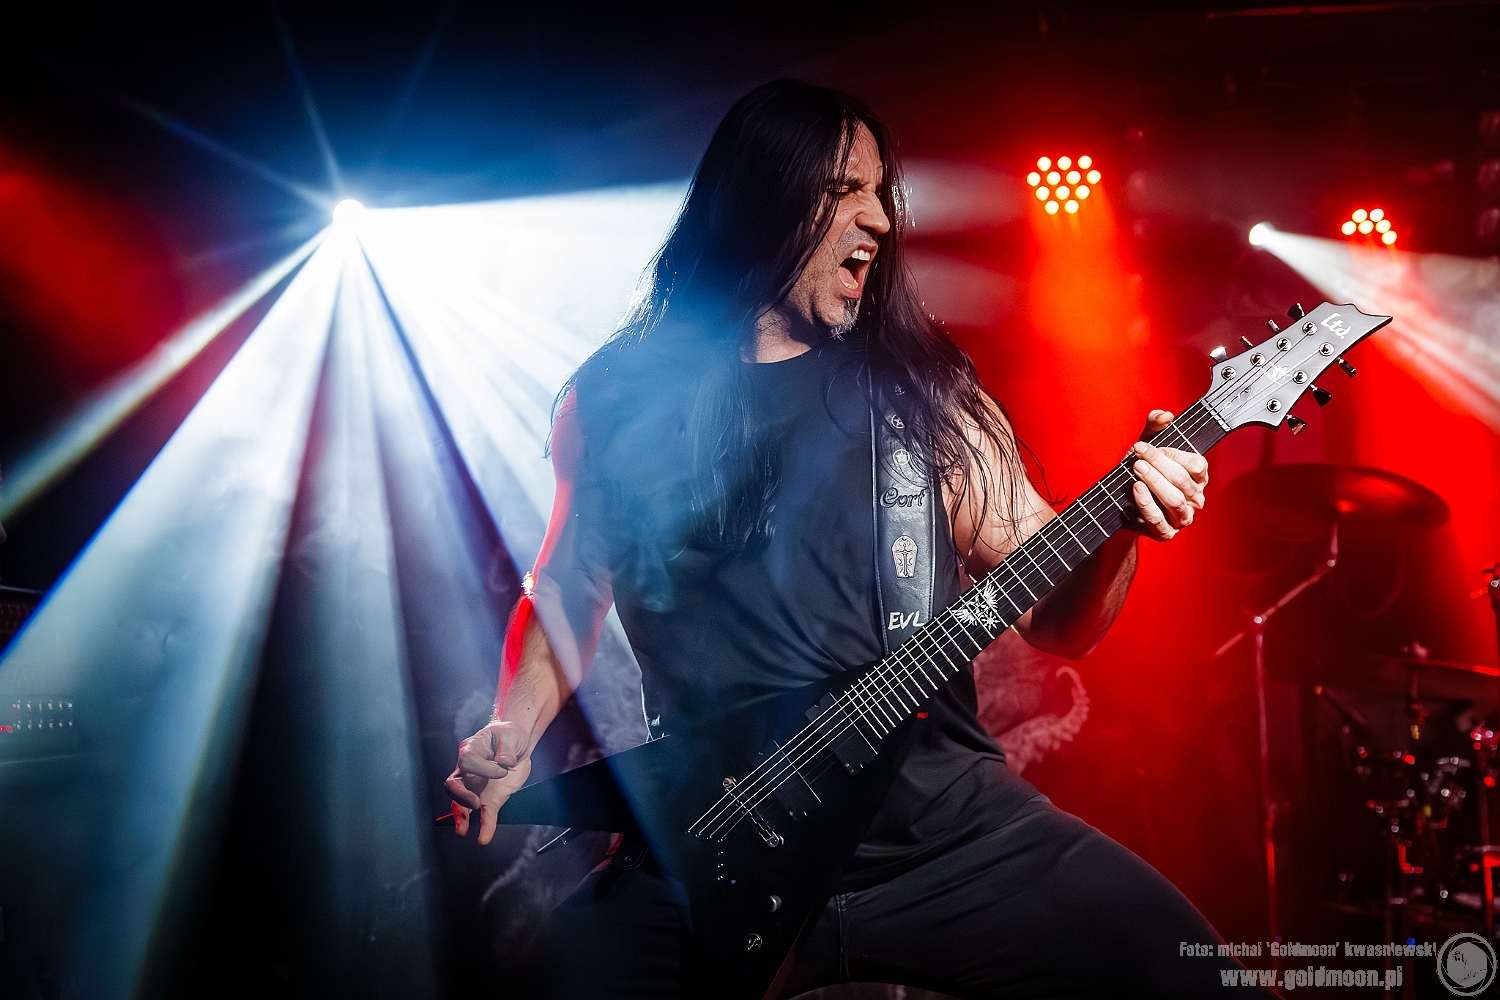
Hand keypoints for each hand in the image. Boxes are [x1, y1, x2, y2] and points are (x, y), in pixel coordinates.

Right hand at [445, 719, 531, 844]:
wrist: (518, 743)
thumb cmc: (509, 735)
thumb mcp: (510, 734)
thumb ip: (507, 748)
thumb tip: (505, 762)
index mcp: (470, 750)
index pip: (467, 762)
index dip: (484, 768)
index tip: (503, 768)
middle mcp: (468, 770)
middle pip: (453, 785)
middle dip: (460, 796)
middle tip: (474, 803)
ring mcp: (476, 786)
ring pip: (461, 804)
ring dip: (462, 817)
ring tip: (463, 831)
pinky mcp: (490, 798)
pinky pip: (485, 814)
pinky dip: (485, 826)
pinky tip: (484, 838)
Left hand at [1127, 410, 1208, 541]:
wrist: (1123, 507)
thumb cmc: (1141, 474)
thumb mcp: (1147, 447)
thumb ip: (1155, 427)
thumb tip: (1164, 414)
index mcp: (1198, 478)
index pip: (1195, 464)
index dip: (1171, 453)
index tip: (1144, 445)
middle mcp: (1195, 498)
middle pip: (1182, 480)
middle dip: (1158, 464)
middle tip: (1138, 454)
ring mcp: (1182, 517)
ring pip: (1174, 500)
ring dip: (1154, 482)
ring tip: (1137, 469)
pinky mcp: (1166, 533)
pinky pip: (1159, 520)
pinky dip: (1146, 503)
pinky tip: (1136, 489)